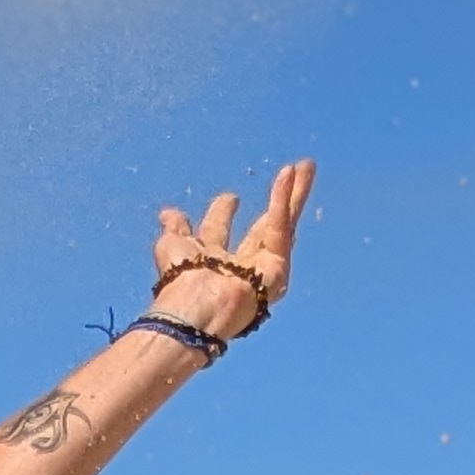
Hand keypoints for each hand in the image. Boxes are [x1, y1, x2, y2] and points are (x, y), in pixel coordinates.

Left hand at [152, 159, 315, 336]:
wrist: (196, 308)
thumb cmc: (180, 286)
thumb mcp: (172, 248)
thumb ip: (175, 229)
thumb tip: (167, 213)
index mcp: (211, 261)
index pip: (219, 230)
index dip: (223, 211)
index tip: (230, 197)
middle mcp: (238, 265)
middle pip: (261, 225)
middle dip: (278, 199)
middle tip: (292, 171)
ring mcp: (261, 267)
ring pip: (281, 222)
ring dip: (293, 193)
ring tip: (307, 166)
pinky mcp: (277, 268)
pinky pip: (280, 227)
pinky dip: (283, 200)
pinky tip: (289, 176)